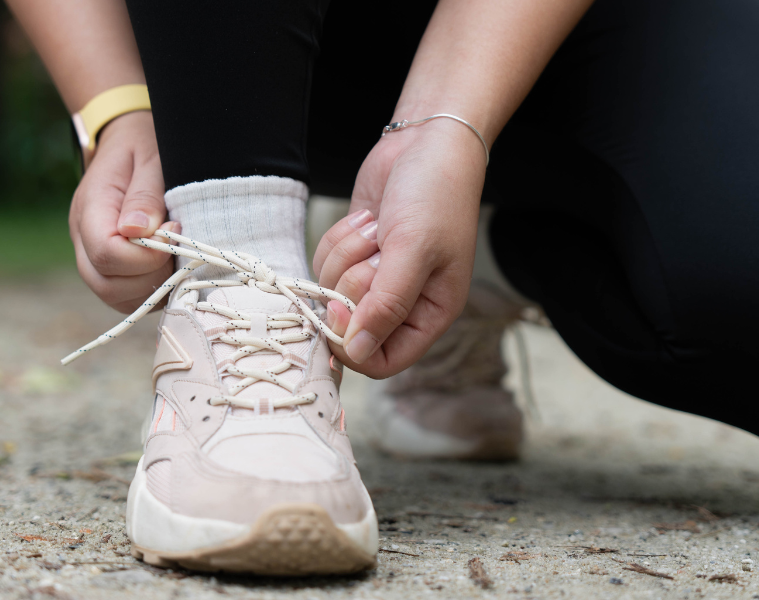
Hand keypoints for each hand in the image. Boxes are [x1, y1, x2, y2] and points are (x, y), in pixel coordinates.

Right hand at [68, 111, 178, 312]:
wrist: (130, 140)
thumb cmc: (144, 145)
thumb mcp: (150, 158)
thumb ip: (145, 195)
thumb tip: (138, 231)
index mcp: (90, 208)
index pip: (106, 253)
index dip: (146, 254)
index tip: (174, 232)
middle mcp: (83, 238)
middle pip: (106, 284)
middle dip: (150, 276)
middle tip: (178, 248)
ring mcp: (93, 257)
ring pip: (115, 296)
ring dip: (152, 288)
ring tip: (176, 257)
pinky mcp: (110, 268)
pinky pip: (127, 296)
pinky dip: (151, 291)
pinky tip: (171, 267)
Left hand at [313, 118, 484, 377]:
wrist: (425, 141)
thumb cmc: (435, 194)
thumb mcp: (414, 250)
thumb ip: (386, 305)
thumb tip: (357, 353)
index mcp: (430, 314)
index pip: (384, 362)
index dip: (354, 344)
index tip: (340, 309)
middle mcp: (401, 303)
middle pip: (350, 326)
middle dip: (352, 284)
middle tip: (376, 251)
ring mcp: (375, 278)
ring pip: (331, 292)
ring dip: (345, 256)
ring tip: (378, 227)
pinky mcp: (354, 254)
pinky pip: (323, 264)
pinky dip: (337, 240)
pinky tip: (367, 219)